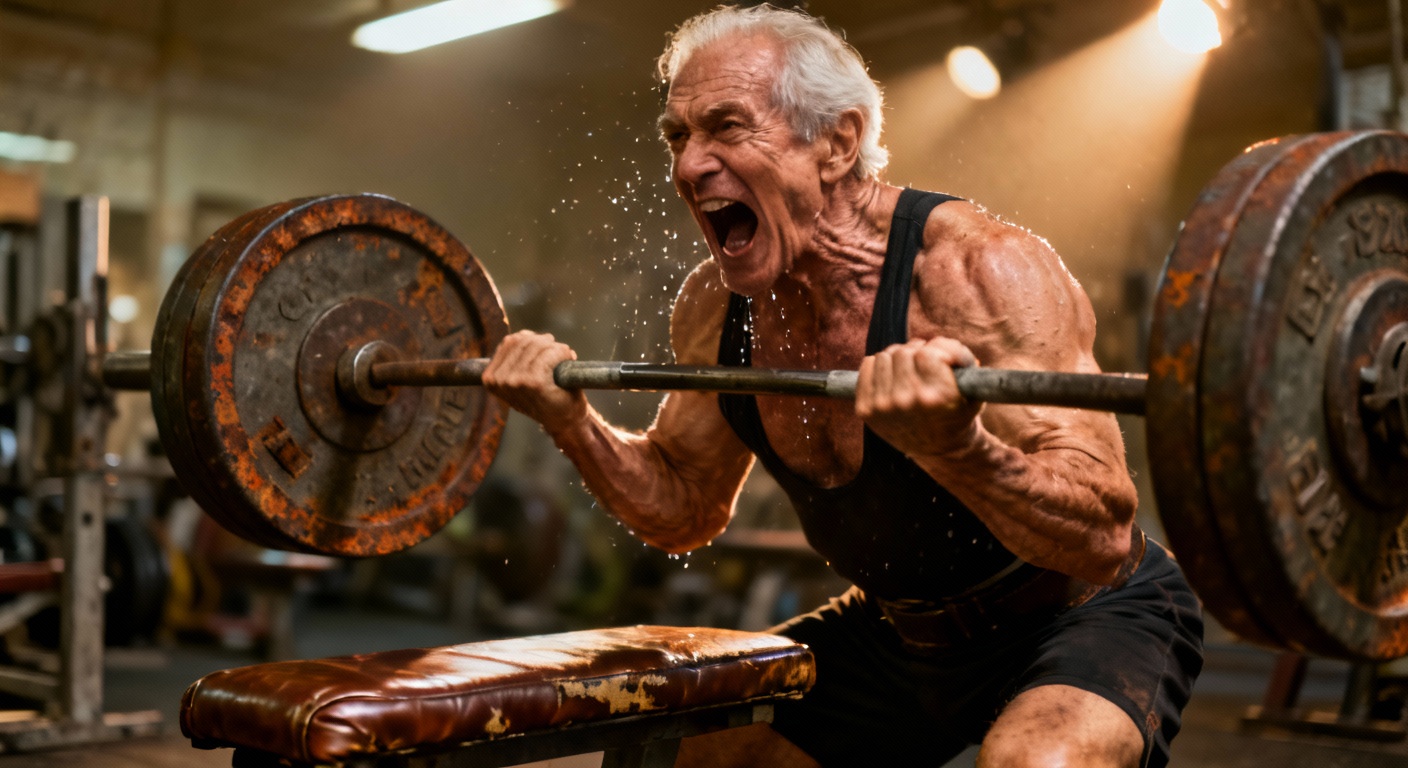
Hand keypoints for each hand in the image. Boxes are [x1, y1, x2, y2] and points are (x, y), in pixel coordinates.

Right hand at [481, 331, 587, 434]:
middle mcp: (498, 380)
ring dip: (556, 348)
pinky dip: (562, 354)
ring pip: (537, 345)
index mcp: (490, 378)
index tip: (545, 347)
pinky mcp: (533, 382)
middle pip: (523, 340)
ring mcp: (514, 381)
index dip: (531, 339)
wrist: (565, 421)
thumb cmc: (547, 398)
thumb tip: (524, 335)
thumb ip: (517, 358)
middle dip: (545, 342)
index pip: (510, 341)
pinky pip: (549, 353)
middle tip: (559, 352)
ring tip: (565, 357)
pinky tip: (568, 361)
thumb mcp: (522, 378)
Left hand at [855, 337, 983, 456]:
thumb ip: (961, 359)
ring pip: (884, 356)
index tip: (945, 359)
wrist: (940, 451)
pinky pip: (867, 365)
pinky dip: (879, 365)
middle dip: (918, 353)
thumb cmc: (958, 414)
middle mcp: (907, 401)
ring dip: (898, 358)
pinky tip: (892, 377)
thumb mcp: (973, 389)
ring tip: (910, 371)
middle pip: (903, 352)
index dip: (939, 349)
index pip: (927, 353)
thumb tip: (941, 343)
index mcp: (936, 397)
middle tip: (926, 364)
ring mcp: (883, 406)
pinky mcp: (866, 409)